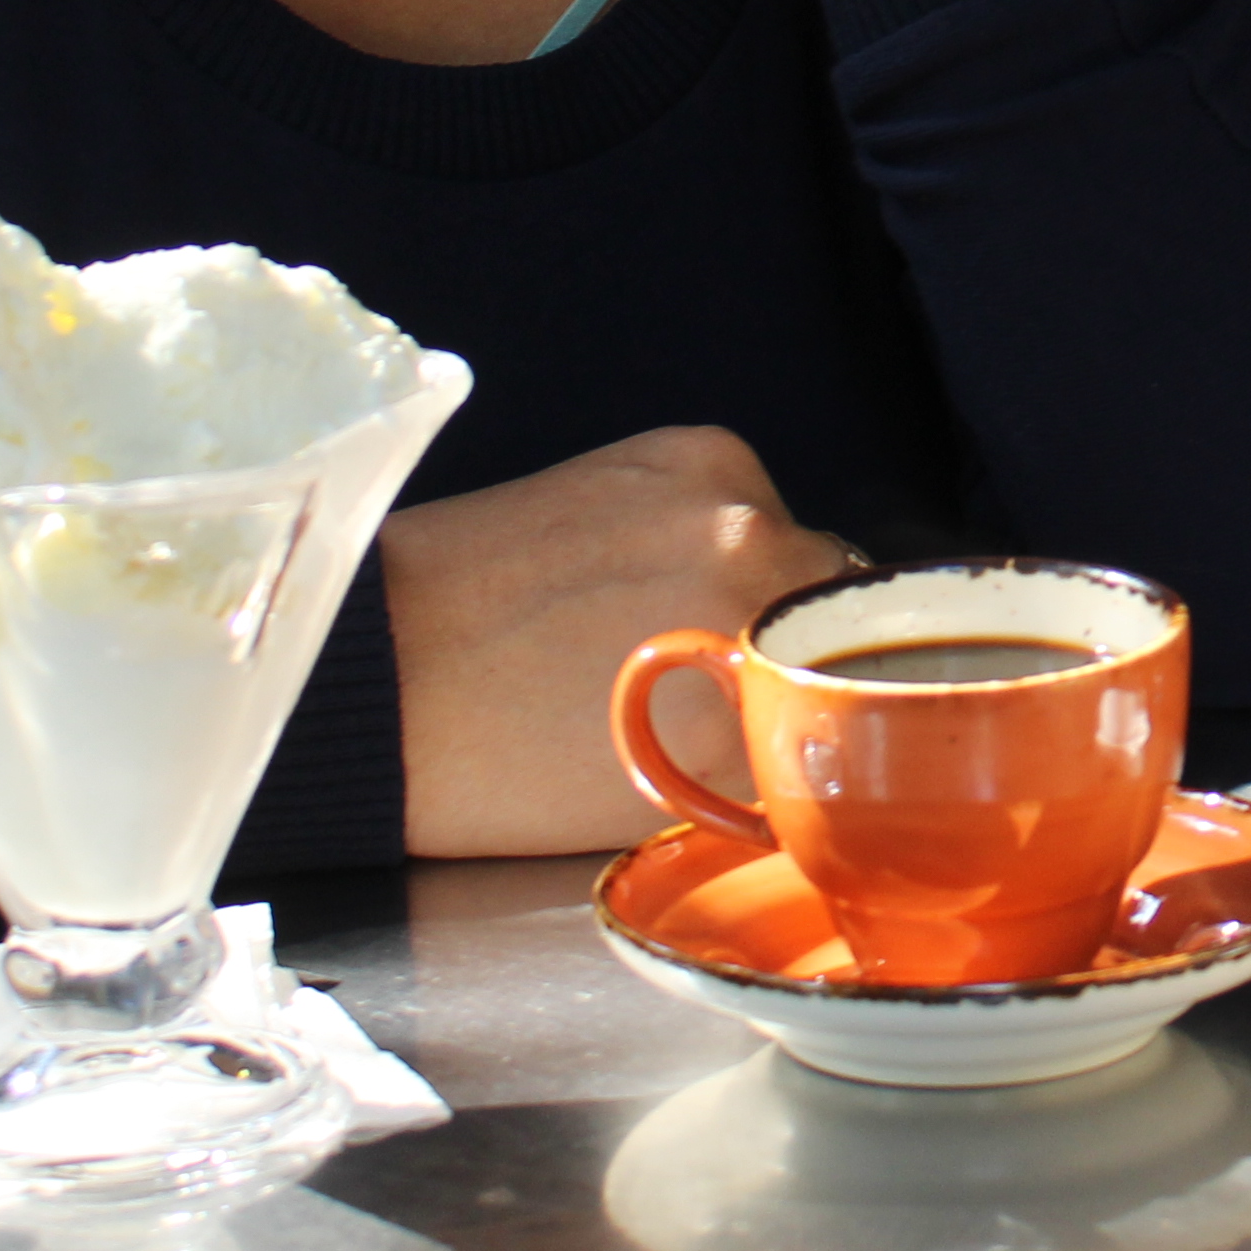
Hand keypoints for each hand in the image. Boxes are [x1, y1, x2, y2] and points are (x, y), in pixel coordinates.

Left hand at [382, 425, 848, 857]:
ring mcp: (726, 501)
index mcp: (761, 688)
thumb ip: (766, 757)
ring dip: (754, 577)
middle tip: (723, 675)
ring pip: (790, 545)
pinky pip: (742, 492)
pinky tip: (639, 562)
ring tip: (665, 617)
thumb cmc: (501, 765)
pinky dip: (709, 523)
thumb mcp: (664, 801)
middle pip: (838, 606)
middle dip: (794, 639)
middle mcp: (761, 579)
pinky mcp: (687, 449)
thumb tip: (824, 722)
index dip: (836, 703)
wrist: (384, 678)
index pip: (865, 686)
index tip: (810, 714)